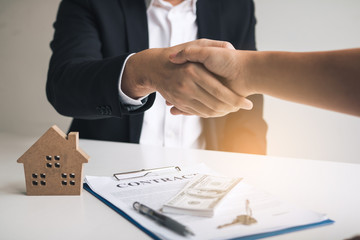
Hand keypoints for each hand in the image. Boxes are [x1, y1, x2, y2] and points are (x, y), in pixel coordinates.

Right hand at [122, 39, 251, 117]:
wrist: (154, 67)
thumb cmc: (178, 52)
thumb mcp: (196, 44)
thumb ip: (214, 44)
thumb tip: (231, 48)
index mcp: (194, 72)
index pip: (220, 92)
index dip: (236, 100)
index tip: (247, 104)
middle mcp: (187, 86)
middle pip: (215, 105)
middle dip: (230, 108)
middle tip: (241, 108)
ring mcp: (181, 96)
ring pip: (207, 111)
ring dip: (221, 113)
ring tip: (231, 109)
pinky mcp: (179, 103)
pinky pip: (197, 113)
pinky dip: (208, 113)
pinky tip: (217, 110)